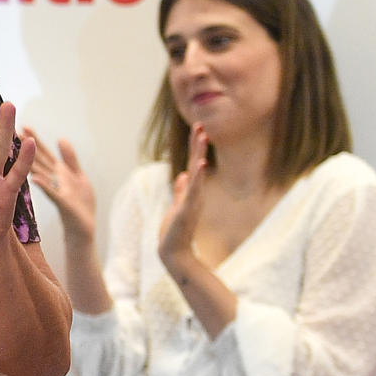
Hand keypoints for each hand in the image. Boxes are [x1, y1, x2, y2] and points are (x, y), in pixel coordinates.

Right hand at [26, 130, 97, 244]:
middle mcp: (52, 180)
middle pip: (37, 160)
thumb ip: (70, 159)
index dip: (34, 140)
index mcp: (56, 173)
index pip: (42, 153)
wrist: (83, 229)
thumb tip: (61, 138)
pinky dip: (44, 185)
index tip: (22, 126)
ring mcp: (56, 191)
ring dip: (29, 162)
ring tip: (16, 149)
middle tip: (12, 132)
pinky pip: (52, 192)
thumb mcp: (78, 176)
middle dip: (27, 146)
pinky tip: (34, 178)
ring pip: (40, 173)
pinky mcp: (63, 202)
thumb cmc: (80, 205)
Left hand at [157, 124, 209, 272]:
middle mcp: (196, 193)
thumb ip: (181, 190)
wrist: (173, 251)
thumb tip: (182, 175)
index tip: (197, 128)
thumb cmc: (175, 230)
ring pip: (197, 172)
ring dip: (199, 154)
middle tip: (200, 125)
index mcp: (192, 191)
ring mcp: (193, 200)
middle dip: (198, 144)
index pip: (194, 164)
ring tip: (202, 137)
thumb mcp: (178, 205)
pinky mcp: (188, 209)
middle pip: (197, 163)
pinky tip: (200, 163)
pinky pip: (194, 190)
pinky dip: (197, 177)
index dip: (195, 147)